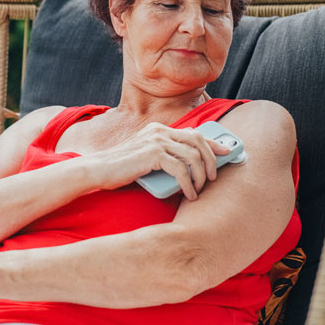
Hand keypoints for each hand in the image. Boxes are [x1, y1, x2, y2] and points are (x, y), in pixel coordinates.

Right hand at [87, 122, 230, 199]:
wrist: (98, 170)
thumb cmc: (121, 169)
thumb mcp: (146, 158)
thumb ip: (165, 155)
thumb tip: (190, 166)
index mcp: (159, 129)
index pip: (194, 133)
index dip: (213, 143)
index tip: (226, 153)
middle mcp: (160, 131)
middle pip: (199, 141)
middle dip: (211, 160)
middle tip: (213, 178)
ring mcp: (157, 140)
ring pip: (193, 156)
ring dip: (200, 176)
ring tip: (199, 190)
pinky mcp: (153, 154)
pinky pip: (181, 169)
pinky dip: (188, 184)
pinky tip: (189, 194)